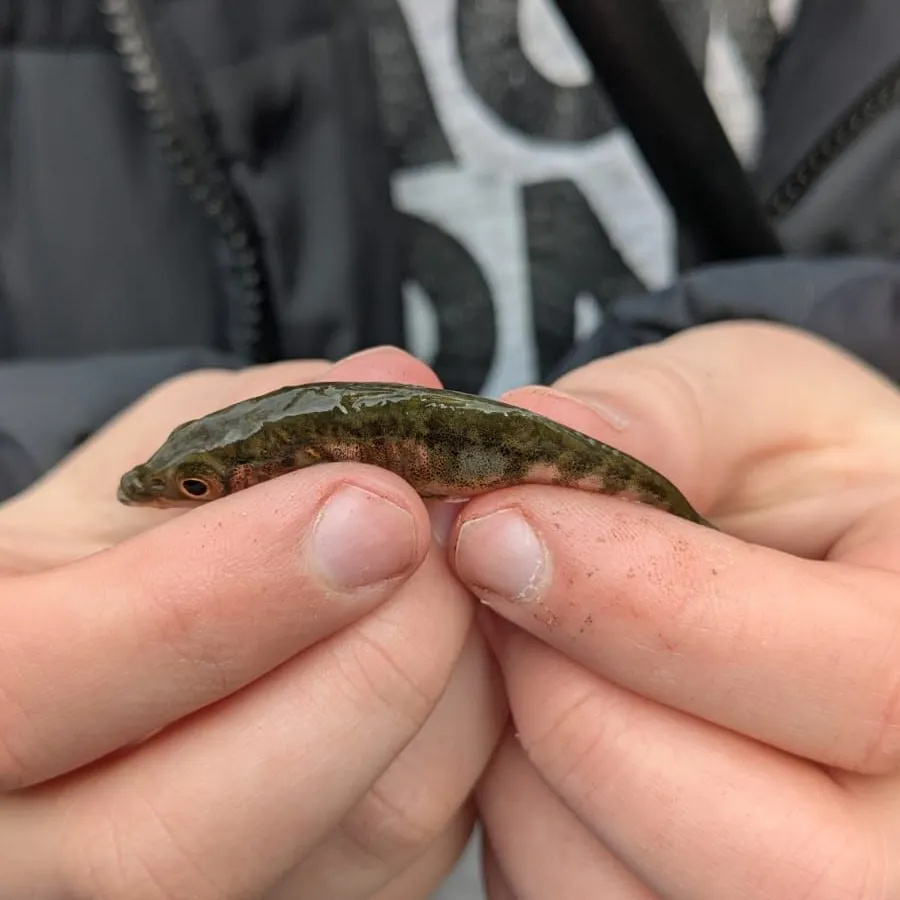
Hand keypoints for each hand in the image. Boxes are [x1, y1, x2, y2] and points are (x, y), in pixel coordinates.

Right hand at [0, 347, 504, 898]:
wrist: (110, 666)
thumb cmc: (107, 558)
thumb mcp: (142, 469)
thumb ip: (248, 418)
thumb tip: (390, 384)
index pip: (38, 687)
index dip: (214, 599)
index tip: (369, 502)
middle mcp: (45, 846)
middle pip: (187, 834)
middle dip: (369, 662)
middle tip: (435, 534)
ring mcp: (173, 899)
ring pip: (349, 844)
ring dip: (449, 683)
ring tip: (452, 569)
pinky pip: (419, 848)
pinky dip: (472, 727)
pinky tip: (456, 638)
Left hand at [452, 323, 899, 897]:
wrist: (801, 567)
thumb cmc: (788, 480)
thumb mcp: (753, 405)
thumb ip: (661, 413)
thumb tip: (544, 437)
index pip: (850, 685)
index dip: (639, 607)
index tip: (495, 528)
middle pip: (764, 858)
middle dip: (572, 702)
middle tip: (493, 587)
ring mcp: (822, 895)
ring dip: (527, 765)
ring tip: (521, 647)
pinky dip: (520, 820)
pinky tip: (534, 721)